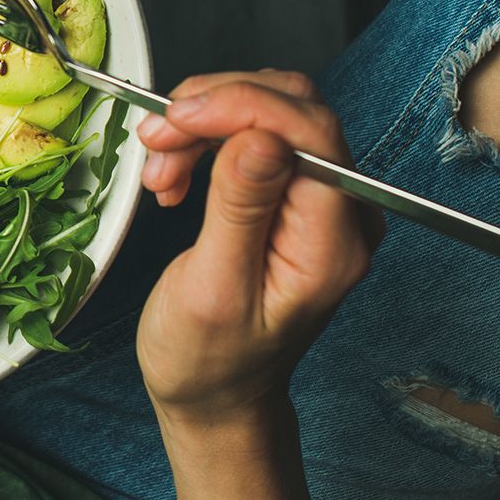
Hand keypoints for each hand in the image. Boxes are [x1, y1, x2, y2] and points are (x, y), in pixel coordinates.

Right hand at [135, 71, 382, 429]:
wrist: (215, 392)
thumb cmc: (209, 359)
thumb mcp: (213, 290)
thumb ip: (240, 210)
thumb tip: (261, 138)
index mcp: (332, 243)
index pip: (309, 132)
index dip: (241, 106)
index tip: (177, 118)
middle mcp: (342, 213)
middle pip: (293, 109)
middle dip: (215, 110)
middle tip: (156, 139)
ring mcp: (321, 201)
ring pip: (270, 113)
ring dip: (204, 123)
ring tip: (159, 168)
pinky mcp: (294, 193)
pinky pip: (257, 134)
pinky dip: (207, 138)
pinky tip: (177, 171)